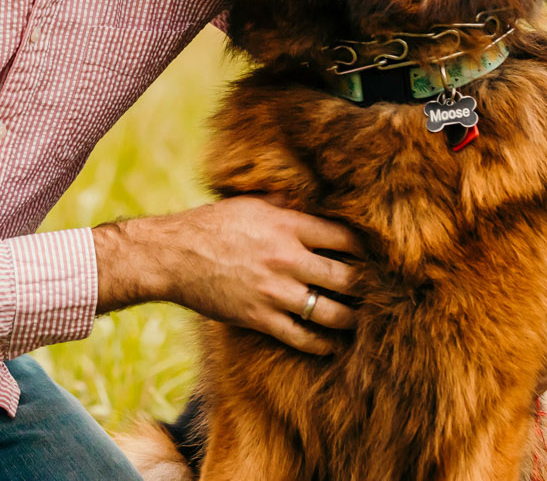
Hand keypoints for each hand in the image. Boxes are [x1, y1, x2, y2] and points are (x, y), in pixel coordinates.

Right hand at [94, 196, 364, 354]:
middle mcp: (288, 259)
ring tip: (358, 320)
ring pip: (330, 313)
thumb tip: (312, 201)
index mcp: (288, 226)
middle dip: (364, 287)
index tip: (373, 256)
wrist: (174, 255)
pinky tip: (331, 344)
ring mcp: (275, 292)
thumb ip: (286, 205)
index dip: (365, 249)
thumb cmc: (212, 224)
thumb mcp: (252, 203)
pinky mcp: (261, 318)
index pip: (345, 238)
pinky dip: (322, 344)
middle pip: (346, 278)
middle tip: (373, 292)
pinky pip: (302, 338)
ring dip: (350, 319)